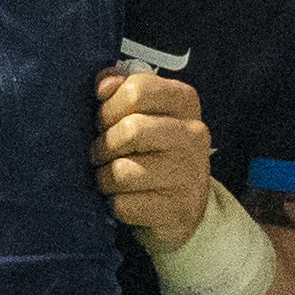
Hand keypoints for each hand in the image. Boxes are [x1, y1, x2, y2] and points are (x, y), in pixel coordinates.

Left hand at [93, 67, 214, 252]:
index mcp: (185, 101)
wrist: (181, 206)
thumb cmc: (151, 149)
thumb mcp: (143, 112)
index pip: (137, 89)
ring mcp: (191, 174)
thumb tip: (103, 84)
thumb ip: (121, 88)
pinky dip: (115, 205)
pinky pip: (125, 204)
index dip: (109, 107)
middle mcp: (194, 135)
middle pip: (131, 130)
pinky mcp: (180, 209)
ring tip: (109, 179)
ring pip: (123, 172)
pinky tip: (125, 201)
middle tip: (100, 154)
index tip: (105, 121)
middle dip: (103, 145)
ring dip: (104, 178)